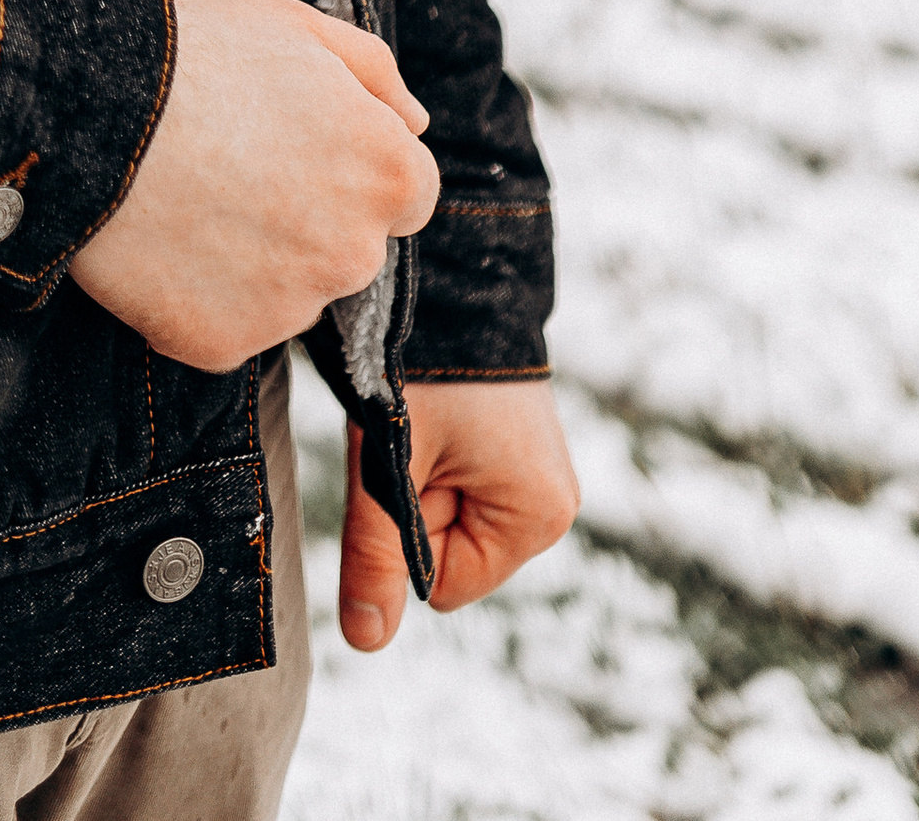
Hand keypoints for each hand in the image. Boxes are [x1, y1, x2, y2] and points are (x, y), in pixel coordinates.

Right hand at [67, 0, 439, 371]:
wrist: (89, 106)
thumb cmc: (197, 51)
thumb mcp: (298, 26)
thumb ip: (376, 73)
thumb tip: (415, 122)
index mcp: (388, 175)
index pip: (407, 193)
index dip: (352, 163)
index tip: (296, 143)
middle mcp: (355, 254)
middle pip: (347, 246)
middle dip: (306, 214)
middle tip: (231, 164)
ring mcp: (289, 309)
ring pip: (287, 289)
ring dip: (254, 258)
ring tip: (187, 196)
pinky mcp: (223, 345)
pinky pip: (224, 325)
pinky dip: (197, 295)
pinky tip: (160, 240)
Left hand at [339, 375, 578, 646]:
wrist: (457, 277)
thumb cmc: (425, 366)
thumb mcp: (391, 462)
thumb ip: (377, 554)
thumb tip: (366, 641)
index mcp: (538, 517)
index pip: (444, 584)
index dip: (407, 533)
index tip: (407, 462)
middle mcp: (551, 504)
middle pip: (447, 551)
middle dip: (415, 502)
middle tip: (412, 432)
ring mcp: (539, 475)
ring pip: (446, 515)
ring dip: (419, 475)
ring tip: (424, 415)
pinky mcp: (520, 451)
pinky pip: (458, 483)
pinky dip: (432, 455)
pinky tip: (439, 411)